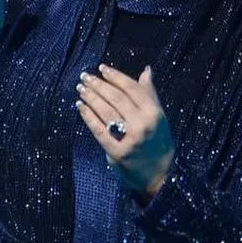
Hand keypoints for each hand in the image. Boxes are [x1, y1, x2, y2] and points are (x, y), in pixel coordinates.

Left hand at [75, 64, 173, 198]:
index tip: (101, 68)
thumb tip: (146, 70)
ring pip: (106, 112)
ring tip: (81, 88)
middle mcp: (142, 124)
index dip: (115, 76)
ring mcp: (129, 139)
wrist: (160, 175)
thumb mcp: (160, 117)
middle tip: (85, 76)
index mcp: (154, 113)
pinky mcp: (117, 152)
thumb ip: (150, 94)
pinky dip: (88, 117)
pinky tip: (81, 106)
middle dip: (98, 85)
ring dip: (91, 98)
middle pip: (116, 98)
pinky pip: (99, 130)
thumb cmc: (159, 141)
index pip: (131, 89)